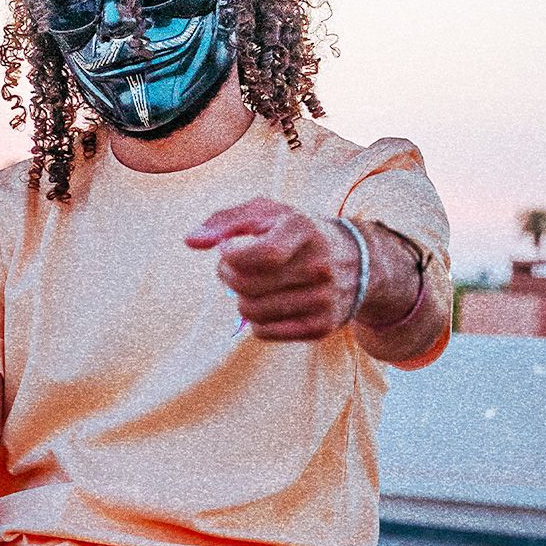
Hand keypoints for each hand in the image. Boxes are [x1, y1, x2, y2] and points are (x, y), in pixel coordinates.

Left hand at [185, 198, 359, 340]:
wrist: (355, 260)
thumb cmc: (294, 231)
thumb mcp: (265, 212)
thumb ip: (223, 221)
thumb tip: (190, 240)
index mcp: (304, 230)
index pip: (264, 254)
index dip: (233, 257)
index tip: (226, 250)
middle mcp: (320, 266)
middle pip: (249, 285)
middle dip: (227, 276)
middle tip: (230, 267)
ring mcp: (323, 299)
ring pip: (253, 311)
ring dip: (239, 298)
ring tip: (248, 284)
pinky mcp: (321, 326)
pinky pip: (265, 332)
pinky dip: (254, 319)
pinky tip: (263, 302)